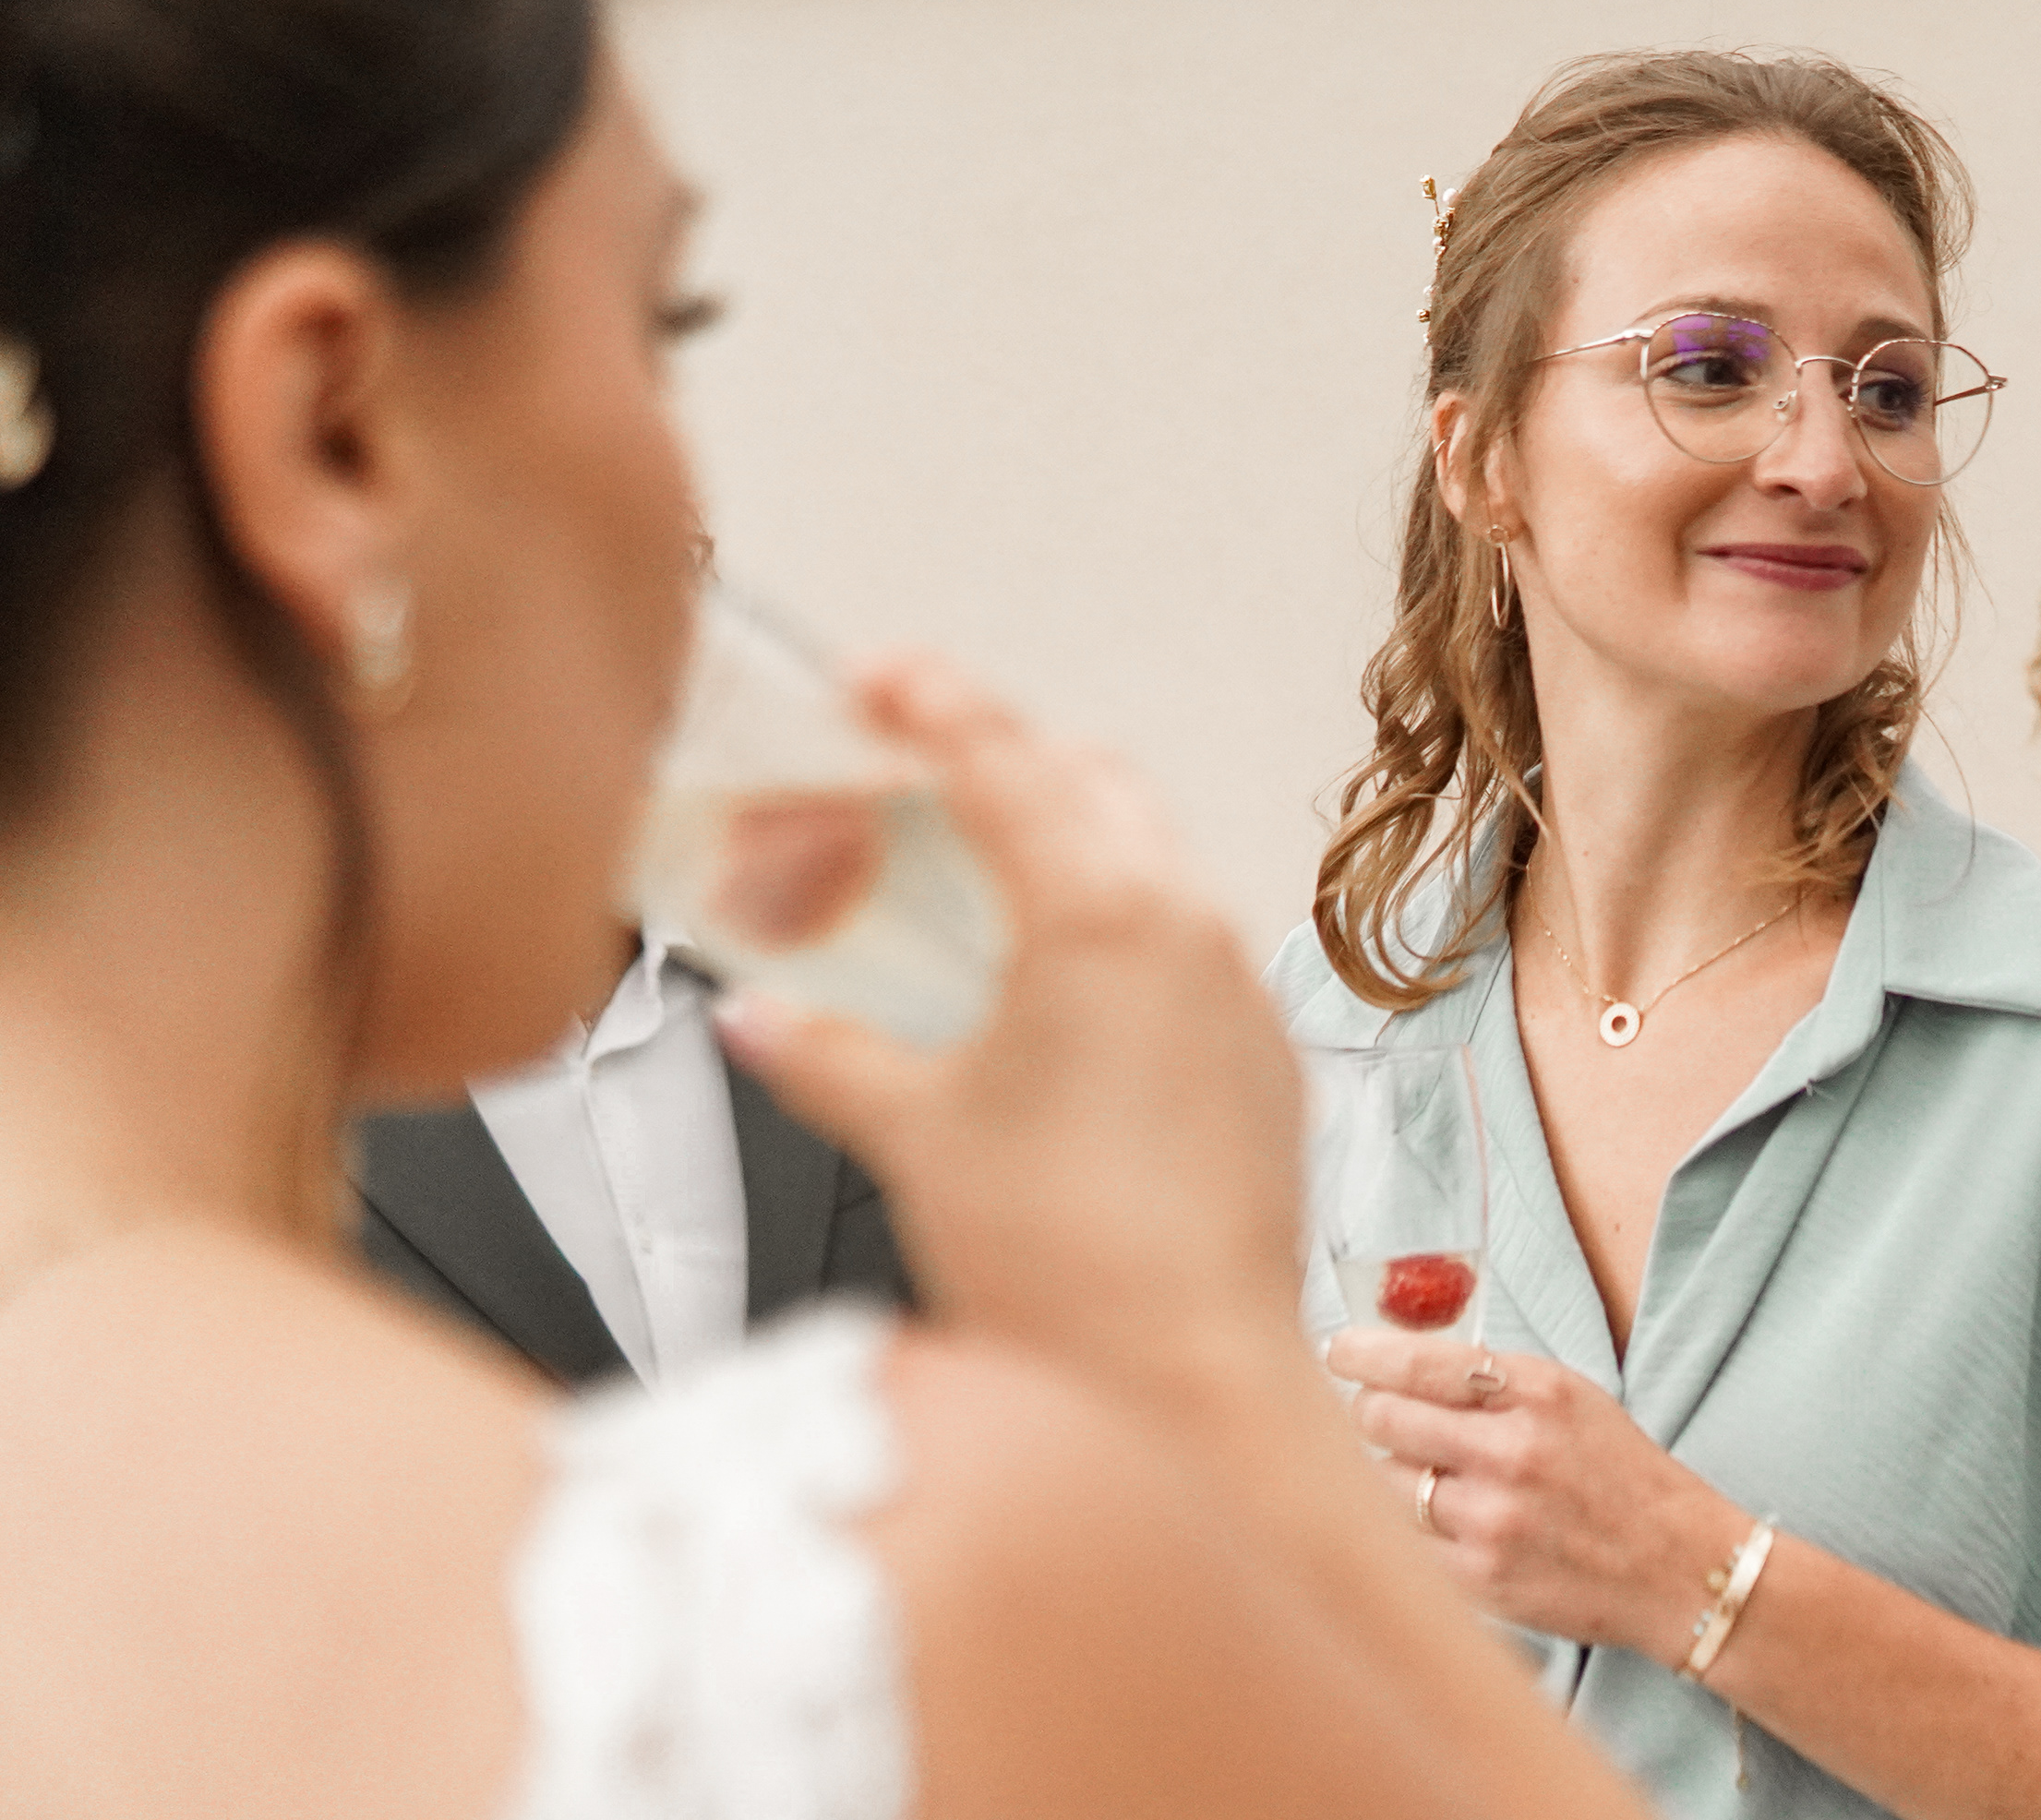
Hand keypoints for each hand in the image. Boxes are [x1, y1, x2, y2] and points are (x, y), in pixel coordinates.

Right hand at [727, 657, 1307, 1400]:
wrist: (1190, 1375)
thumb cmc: (1060, 1260)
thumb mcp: (914, 1137)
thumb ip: (830, 1055)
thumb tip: (761, 1019)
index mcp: (1102, 916)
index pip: (1005, 761)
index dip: (934, 705)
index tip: (881, 680)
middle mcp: (1190, 931)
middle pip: (1095, 786)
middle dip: (1008, 762)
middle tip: (918, 776)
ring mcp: (1241, 993)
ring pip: (1155, 863)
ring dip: (1071, 846)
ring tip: (979, 883)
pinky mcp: (1265, 1059)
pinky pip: (1191, 952)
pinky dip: (1122, 935)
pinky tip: (1058, 995)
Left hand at [1327, 1330, 1750, 1664]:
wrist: (1677, 1567)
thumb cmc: (1621, 1475)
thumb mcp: (1573, 1398)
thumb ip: (1494, 1380)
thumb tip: (1401, 1364)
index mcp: (1536, 1393)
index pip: (1420, 1363)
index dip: (1364, 1355)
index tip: (1339, 1352)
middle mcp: (1511, 1451)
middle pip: (1384, 1419)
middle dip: (1370, 1413)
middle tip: (1376, 1416)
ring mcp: (1491, 1519)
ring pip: (1384, 1482)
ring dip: (1389, 1474)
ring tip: (1424, 1476)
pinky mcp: (1479, 1578)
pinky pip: (1404, 1541)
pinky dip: (1405, 1528)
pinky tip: (1433, 1521)